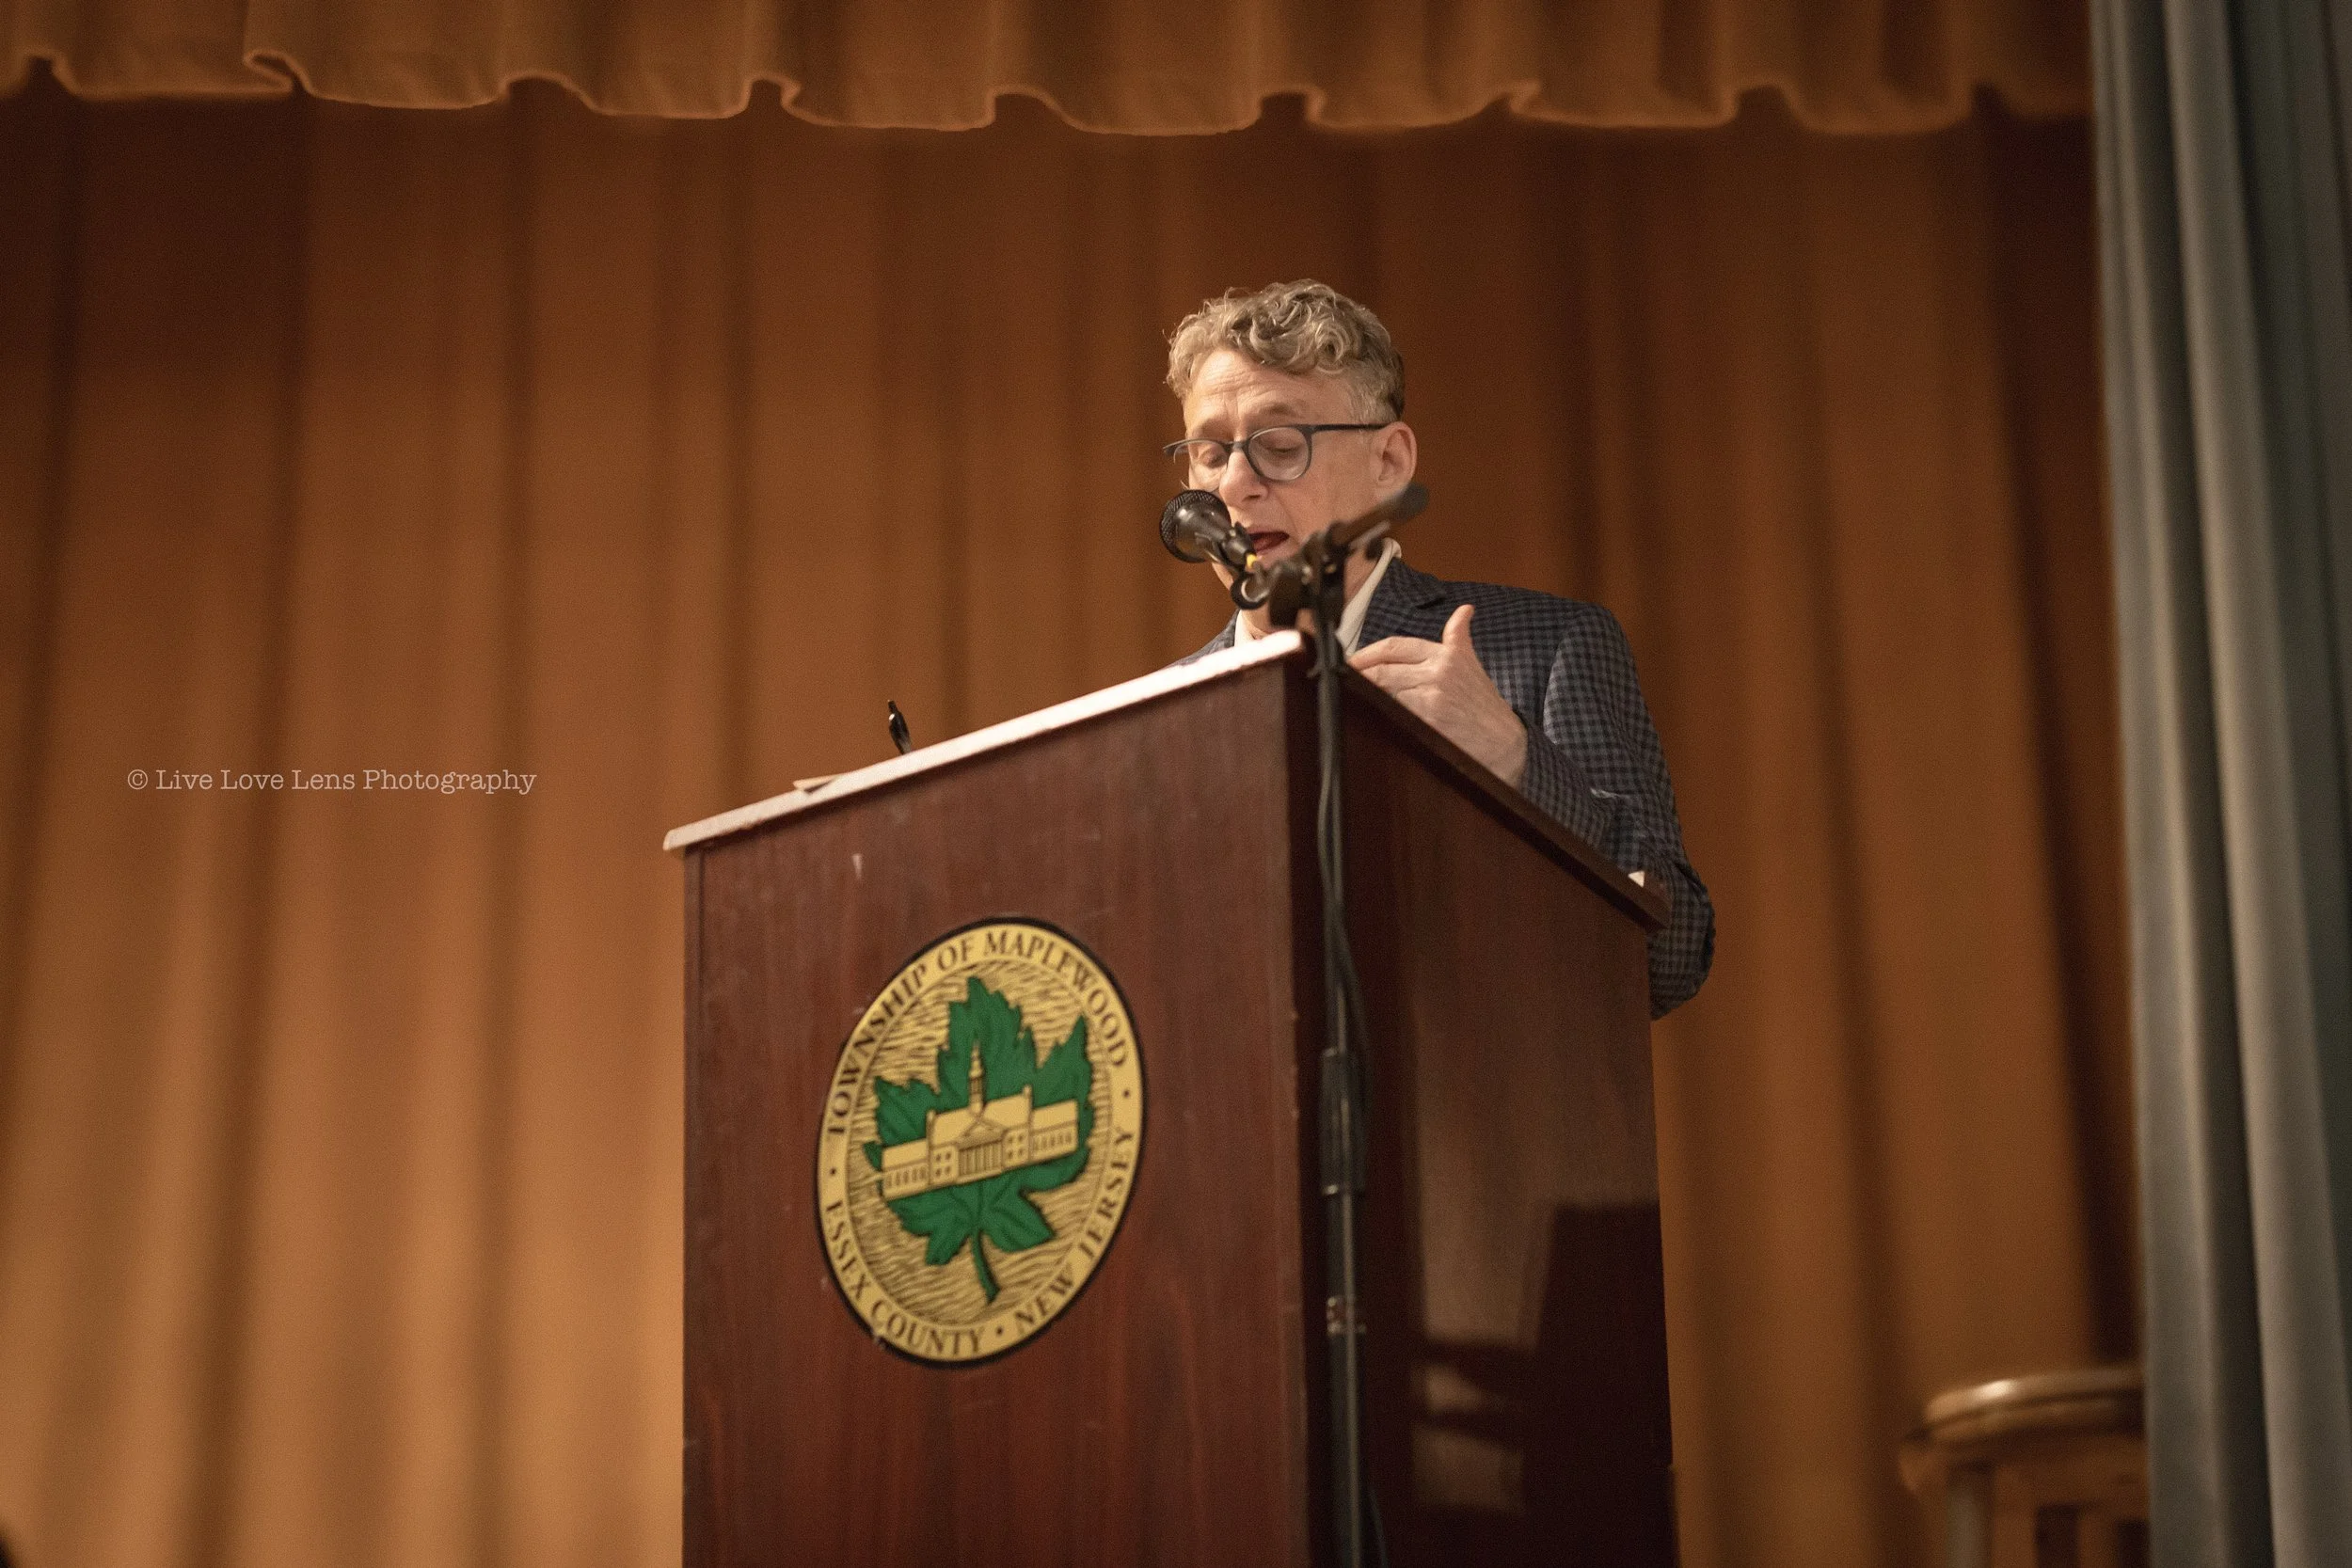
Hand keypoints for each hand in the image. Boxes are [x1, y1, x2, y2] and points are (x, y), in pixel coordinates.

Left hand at [1350, 604, 1528, 785]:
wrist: (1504, 742)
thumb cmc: (1483, 706)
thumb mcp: (1472, 664)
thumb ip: (1458, 637)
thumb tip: (1464, 611)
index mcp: (1447, 653)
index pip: (1395, 645)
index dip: (1367, 652)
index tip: (1351, 660)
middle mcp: (1439, 669)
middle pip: (1383, 667)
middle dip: (1359, 674)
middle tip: (1342, 680)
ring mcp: (1432, 693)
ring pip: (1384, 688)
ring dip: (1366, 694)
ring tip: (1351, 698)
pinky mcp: (1428, 716)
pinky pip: (1392, 711)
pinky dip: (1378, 713)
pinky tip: (1369, 717)